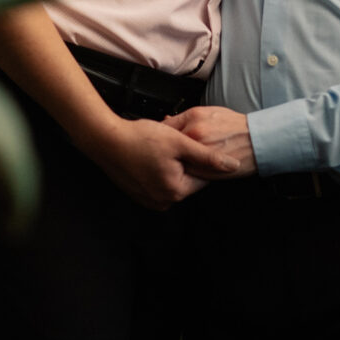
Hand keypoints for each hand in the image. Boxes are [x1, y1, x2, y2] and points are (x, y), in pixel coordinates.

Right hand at [83, 118, 237, 209]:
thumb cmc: (141, 138)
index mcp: (176, 191)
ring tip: (159, 147)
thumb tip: (234, 166)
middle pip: (188, 179)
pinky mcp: (140, 194)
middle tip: (171, 143)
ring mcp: (150, 200)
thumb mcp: (180, 142)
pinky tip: (150, 154)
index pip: (204, 177)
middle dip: (185, 160)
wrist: (105, 140)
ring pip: (173, 179)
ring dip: (172, 164)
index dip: (201, 157)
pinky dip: (159, 168)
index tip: (192, 143)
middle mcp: (163, 202)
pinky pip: (159, 182)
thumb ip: (208, 156)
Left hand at [165, 106, 256, 178]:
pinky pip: (189, 174)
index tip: (161, 138)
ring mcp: (200, 153)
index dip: (162, 134)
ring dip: (175, 163)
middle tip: (167, 152)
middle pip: (168, 146)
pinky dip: (187, 172)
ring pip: (176, 161)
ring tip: (178, 161)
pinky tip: (192, 168)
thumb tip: (168, 119)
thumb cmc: (236, 126)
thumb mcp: (210, 112)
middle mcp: (195, 134)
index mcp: (194, 118)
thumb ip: (188, 117)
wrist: (258, 139)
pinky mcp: (207, 170)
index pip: (165, 127)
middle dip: (167, 150)